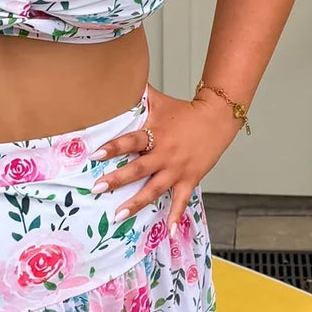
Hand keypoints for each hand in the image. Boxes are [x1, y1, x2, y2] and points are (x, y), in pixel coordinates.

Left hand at [92, 84, 240, 228]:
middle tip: (97, 188)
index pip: (131, 141)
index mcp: (155, 134)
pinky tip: (169, 233)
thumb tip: (118, 78)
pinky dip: (175, 217)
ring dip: (136, 203)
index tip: (95, 155)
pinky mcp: (189, 179)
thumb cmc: (184, 111)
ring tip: (118, 216)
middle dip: (117, 179)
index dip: (113, 147)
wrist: (217, 118)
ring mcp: (177, 169)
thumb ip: (138, 94)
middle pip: (138, 168)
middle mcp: (164, 154)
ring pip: (154, 189)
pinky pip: (181, 201)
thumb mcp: (159, 101)